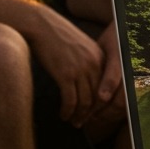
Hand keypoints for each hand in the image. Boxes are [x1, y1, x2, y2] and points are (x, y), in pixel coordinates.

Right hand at [28, 8, 108, 126]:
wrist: (42, 26)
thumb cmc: (59, 37)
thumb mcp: (82, 48)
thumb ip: (89, 63)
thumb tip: (89, 82)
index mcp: (101, 57)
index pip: (107, 86)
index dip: (101, 103)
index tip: (95, 112)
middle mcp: (94, 64)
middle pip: (98, 96)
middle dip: (91, 113)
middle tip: (83, 122)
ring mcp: (81, 69)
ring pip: (85, 101)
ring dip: (79, 115)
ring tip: (72, 121)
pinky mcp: (65, 74)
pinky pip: (70, 100)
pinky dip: (67, 111)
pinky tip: (63, 116)